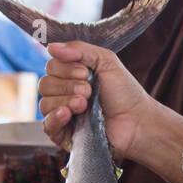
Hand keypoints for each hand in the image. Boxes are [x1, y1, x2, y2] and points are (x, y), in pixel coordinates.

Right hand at [39, 42, 152, 156]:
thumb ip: (80, 49)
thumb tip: (50, 47)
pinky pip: (47, 126)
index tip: (86, 73)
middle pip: (45, 84)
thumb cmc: (125, 93)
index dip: (65, 68)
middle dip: (67, 85)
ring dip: (65, 100)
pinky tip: (67, 114)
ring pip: (44, 104)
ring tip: (85, 104)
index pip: (51, 67)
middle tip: (89, 91)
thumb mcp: (106, 61)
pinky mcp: (65, 135)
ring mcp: (63, 116)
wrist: (138, 122)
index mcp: (71, 76)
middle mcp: (64, 95)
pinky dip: (54, 118)